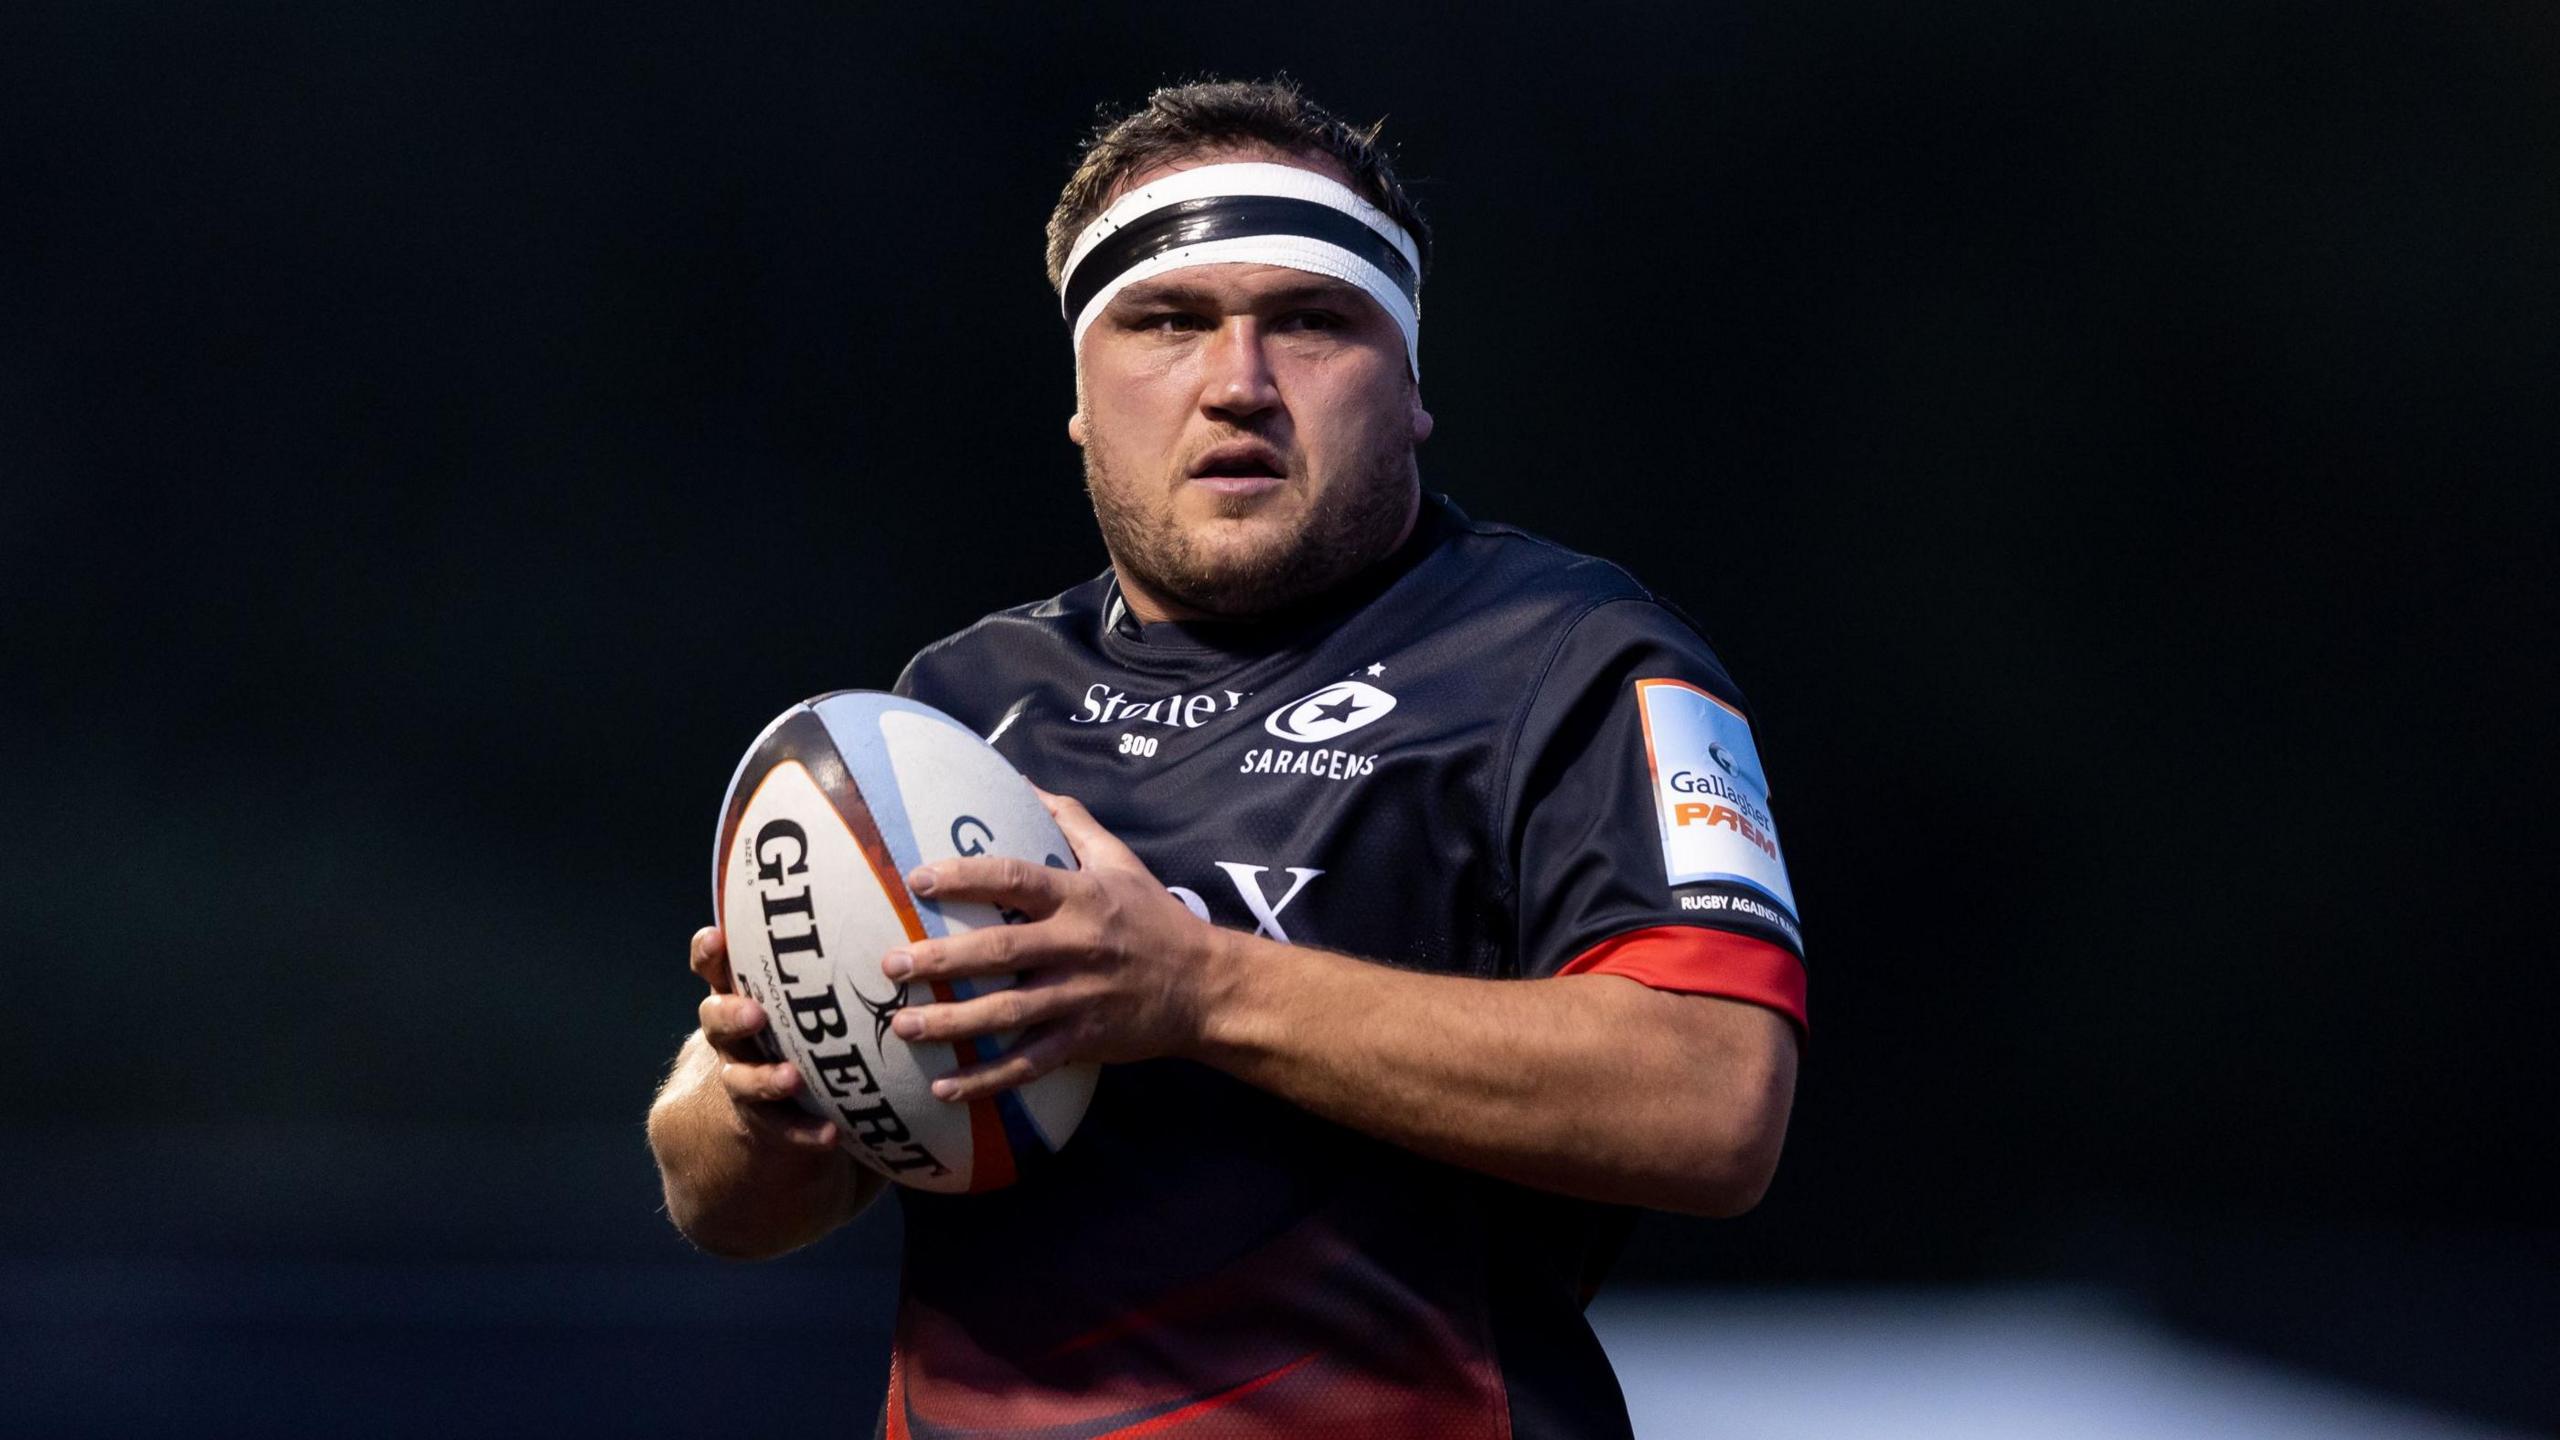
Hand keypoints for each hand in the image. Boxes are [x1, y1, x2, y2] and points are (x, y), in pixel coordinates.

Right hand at [689, 926, 839, 1150]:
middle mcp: (733, 1038)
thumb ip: (828, 960)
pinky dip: (804, 1130)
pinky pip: (781, 1128)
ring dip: (765, 1078)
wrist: (772, 1104)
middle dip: (731, 1014)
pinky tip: (830, 1135)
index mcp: (739, 996)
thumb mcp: (802, 992)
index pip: (713, 969)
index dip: (708, 954)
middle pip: (716, 1021)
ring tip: (791, 1078)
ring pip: (741, 1079)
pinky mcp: (766, 1122)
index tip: (716, 936)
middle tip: (755, 1013)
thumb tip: (888, 905)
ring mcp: (743, 1079)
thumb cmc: (800, 1024)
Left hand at [881, 790, 1235, 1103]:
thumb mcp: (1120, 860)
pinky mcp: (1083, 1042)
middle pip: (1000, 952)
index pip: (1015, 879)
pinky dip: (987, 1080)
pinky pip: (1028, 1063)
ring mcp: (1079, 998)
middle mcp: (1076, 946)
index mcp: (1079, 898)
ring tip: (902, 1027)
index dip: (966, 877)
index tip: (918, 879)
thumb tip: (1022, 778)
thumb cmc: (1154, 918)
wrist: (1206, 986)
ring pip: (1006, 1014)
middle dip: (942, 959)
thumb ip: (1071, 820)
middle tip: (891, 965)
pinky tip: (944, 1089)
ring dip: (951, 1023)